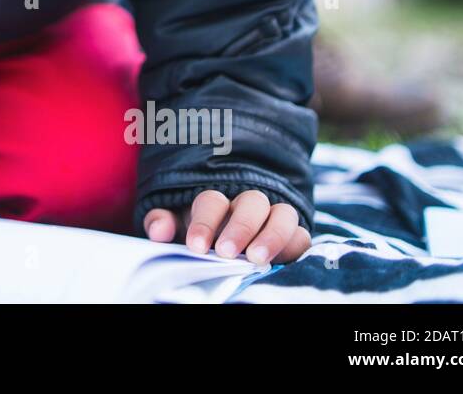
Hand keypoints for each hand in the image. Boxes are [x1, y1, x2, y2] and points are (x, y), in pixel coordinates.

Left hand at [143, 189, 310, 264]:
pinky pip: (302, 236)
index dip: (204, 222)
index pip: (212, 201)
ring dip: (272, 235)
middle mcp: (247, 205)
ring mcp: (274, 219)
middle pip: (251, 202)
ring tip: (257, 258)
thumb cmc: (199, 236)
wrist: (230, 245)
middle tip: (226, 252)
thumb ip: (163, 224)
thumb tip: (159, 230)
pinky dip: (295, 245)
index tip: (196, 246)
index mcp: (216, 202)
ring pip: (282, 214)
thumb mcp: (177, 230)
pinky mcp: (294, 237)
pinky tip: (285, 261)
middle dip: (240, 226)